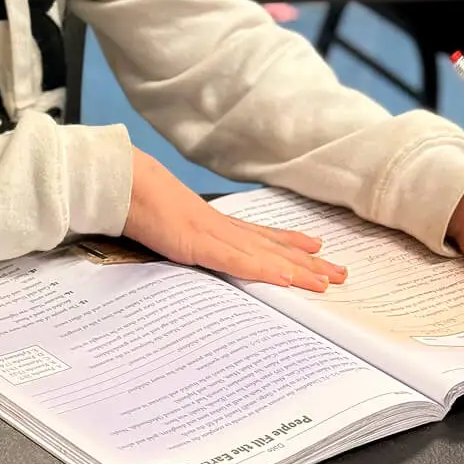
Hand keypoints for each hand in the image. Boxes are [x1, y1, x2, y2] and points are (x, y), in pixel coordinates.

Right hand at [123, 149, 345, 291]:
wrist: (123, 182)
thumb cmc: (138, 200)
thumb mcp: (165, 223)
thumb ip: (180, 235)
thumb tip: (182, 241)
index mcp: (212, 223)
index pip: (259, 234)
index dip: (289, 242)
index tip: (315, 248)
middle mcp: (221, 227)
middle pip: (272, 247)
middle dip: (307, 262)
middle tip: (341, 273)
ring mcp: (213, 235)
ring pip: (265, 256)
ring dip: (297, 269)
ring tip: (327, 280)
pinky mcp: (199, 244)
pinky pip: (237, 262)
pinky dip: (264, 270)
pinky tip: (286, 279)